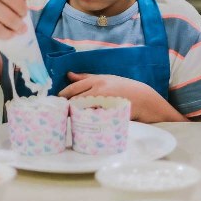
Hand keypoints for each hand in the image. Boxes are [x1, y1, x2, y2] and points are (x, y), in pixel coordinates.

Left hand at [58, 72, 185, 122]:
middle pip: (76, 99)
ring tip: (70, 119)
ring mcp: (105, 101)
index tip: (57, 101)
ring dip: (75, 115)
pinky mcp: (111, 112)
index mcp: (96, 80)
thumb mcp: (105, 78)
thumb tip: (69, 74)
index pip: (74, 88)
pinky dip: (88, 121)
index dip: (63, 96)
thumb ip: (86, 77)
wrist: (143, 98)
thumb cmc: (121, 87)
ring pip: (84, 109)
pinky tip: (84, 125)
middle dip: (67, 106)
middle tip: (59, 113)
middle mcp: (99, 89)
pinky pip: (95, 118)